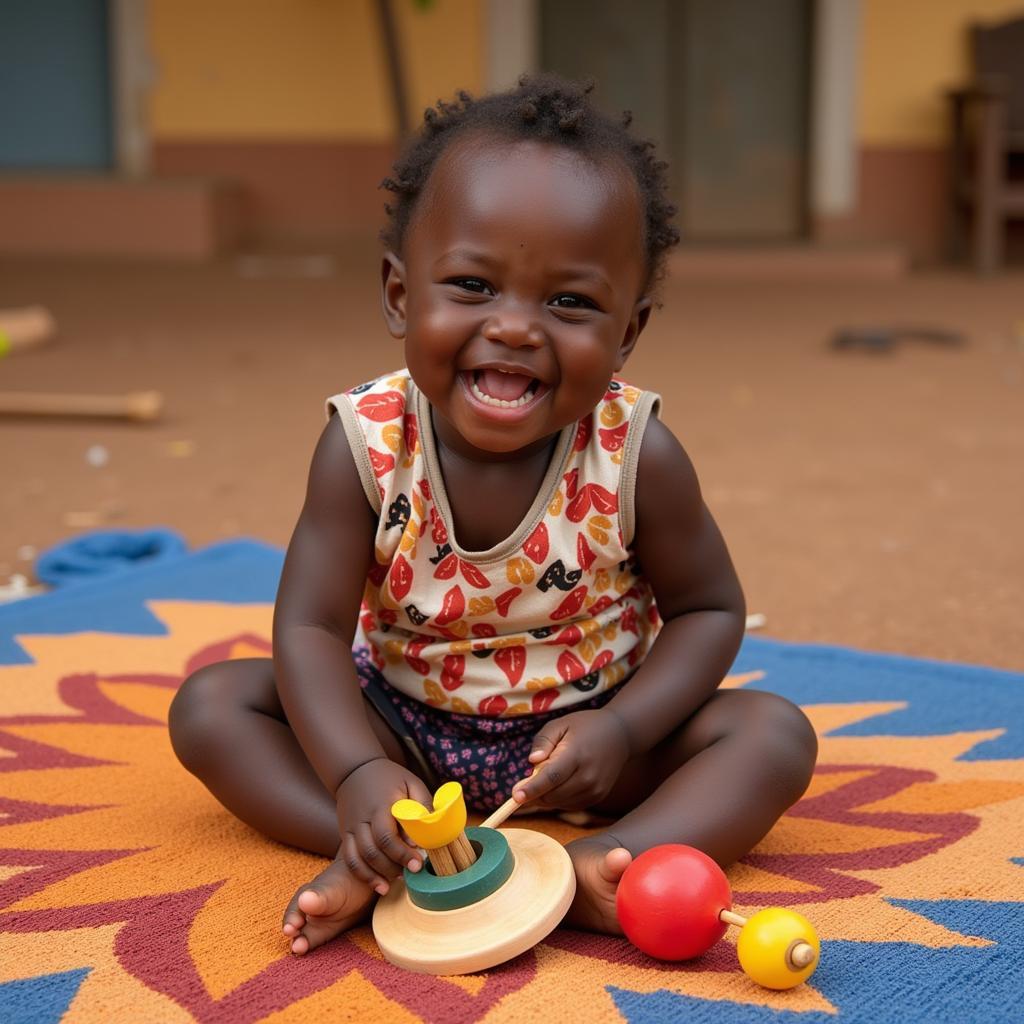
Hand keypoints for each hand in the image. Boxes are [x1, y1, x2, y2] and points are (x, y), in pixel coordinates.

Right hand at [335, 758, 433, 894]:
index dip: (402, 853)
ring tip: (398, 880)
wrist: (356, 770)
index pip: (387, 835)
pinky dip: (363, 876)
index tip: (419, 864)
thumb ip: (423, 803)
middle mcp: (363, 819)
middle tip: (412, 872)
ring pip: (360, 858)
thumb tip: (434, 828)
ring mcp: (351, 828)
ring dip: (379, 874)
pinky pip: (350, 861)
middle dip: (393, 866)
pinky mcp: (344, 835)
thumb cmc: (390, 778)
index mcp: (381, 805)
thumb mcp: (411, 783)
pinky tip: (380, 885)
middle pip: (373, 851)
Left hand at [512, 708, 630, 810]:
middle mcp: (588, 775)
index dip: (532, 788)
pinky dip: (558, 798)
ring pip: (559, 803)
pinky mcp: (597, 797)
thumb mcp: (560, 724)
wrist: (619, 735)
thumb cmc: (584, 726)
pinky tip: (559, 783)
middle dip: (533, 793)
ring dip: (545, 796)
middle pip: (552, 794)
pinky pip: (569, 805)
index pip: (551, 777)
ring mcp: (595, 789)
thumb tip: (532, 761)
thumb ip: (543, 741)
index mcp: (576, 754)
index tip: (515, 796)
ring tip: (549, 775)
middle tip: (524, 781)